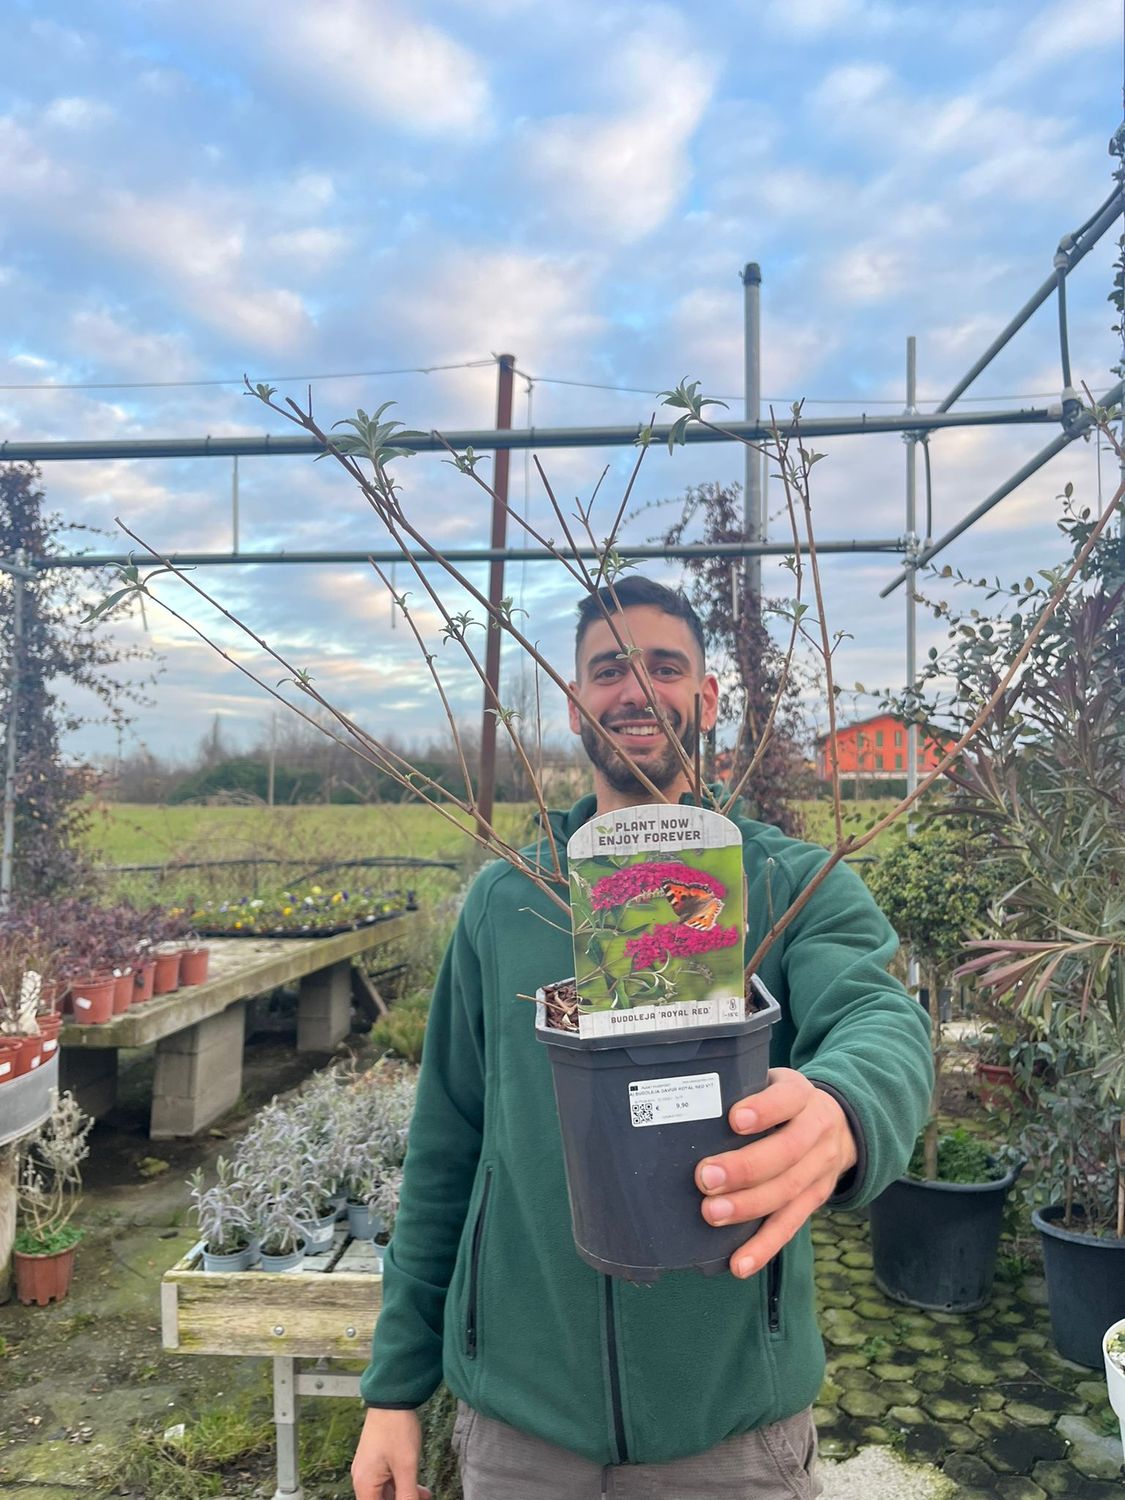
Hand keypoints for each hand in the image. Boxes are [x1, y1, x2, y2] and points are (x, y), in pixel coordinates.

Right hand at [351, 1407, 432, 1499]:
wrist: (391, 1396)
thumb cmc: (396, 1428)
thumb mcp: (406, 1466)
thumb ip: (407, 1495)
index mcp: (364, 1484)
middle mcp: (362, 1478)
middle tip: (423, 1498)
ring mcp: (368, 1467)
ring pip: (385, 1492)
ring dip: (404, 1495)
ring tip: (424, 1494)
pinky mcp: (375, 1459)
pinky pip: (386, 1480)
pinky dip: (401, 1484)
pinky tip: (417, 1484)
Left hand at [694, 1068, 856, 1278]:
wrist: (841, 1125)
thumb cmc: (782, 1103)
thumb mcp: (771, 1083)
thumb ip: (737, 1090)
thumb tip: (673, 1105)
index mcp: (801, 1095)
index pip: (787, 1099)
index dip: (764, 1110)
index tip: (734, 1119)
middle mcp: (816, 1130)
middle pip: (787, 1151)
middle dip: (745, 1168)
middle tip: (705, 1177)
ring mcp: (820, 1168)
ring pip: (788, 1191)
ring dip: (749, 1207)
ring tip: (712, 1215)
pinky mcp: (815, 1200)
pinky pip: (791, 1225)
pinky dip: (764, 1247)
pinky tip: (739, 1263)